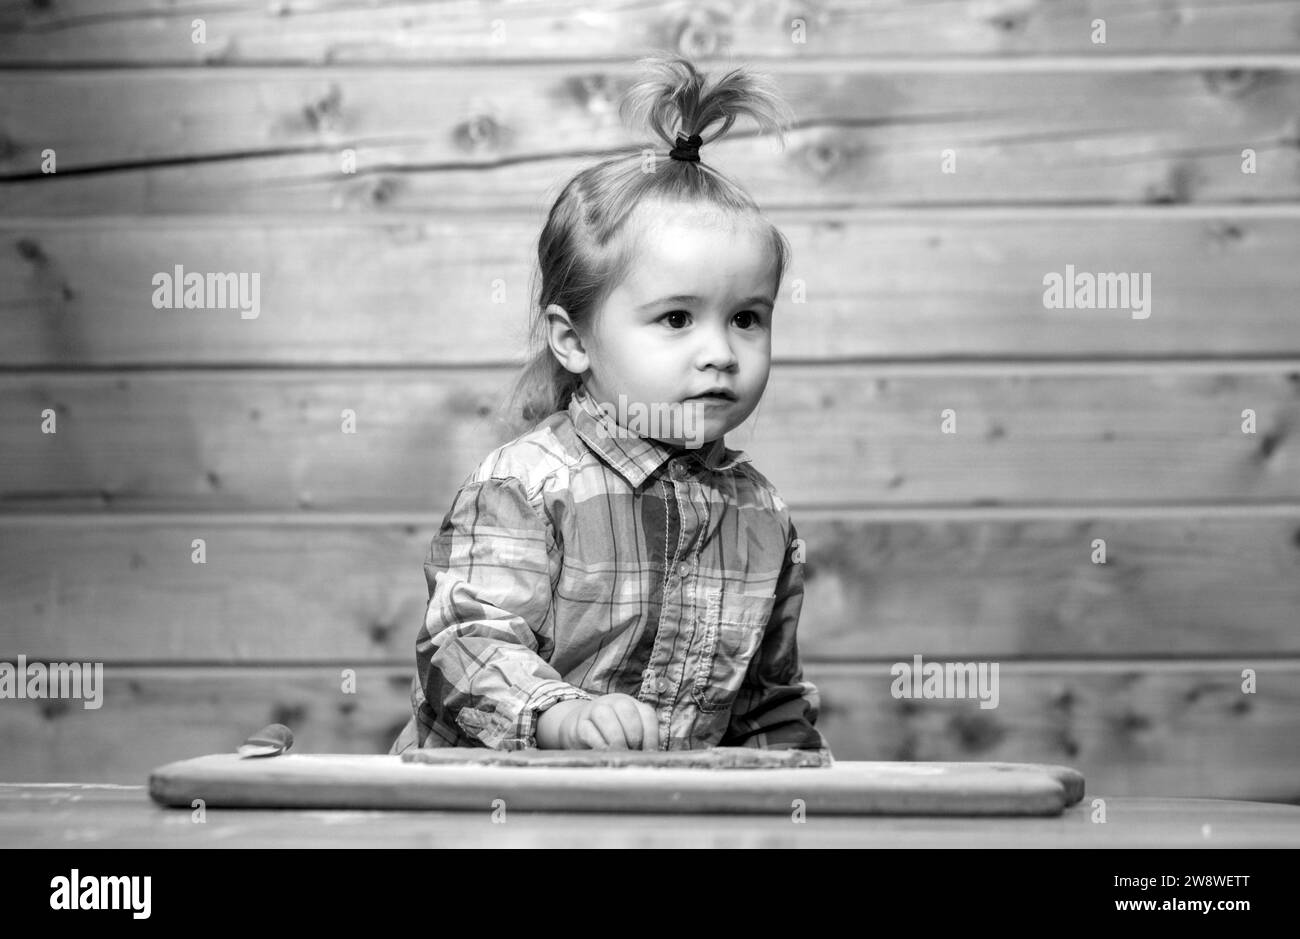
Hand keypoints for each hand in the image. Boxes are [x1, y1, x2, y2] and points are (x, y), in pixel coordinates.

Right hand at [537, 693, 659, 749]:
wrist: (579, 728)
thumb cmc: (612, 734)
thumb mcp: (630, 733)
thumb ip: (645, 739)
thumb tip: (656, 752)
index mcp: (631, 704)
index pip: (647, 713)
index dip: (652, 734)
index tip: (651, 752)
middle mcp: (613, 703)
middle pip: (626, 709)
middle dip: (633, 732)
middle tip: (634, 750)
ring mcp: (594, 710)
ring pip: (604, 714)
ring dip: (615, 736)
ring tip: (620, 752)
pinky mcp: (578, 724)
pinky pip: (588, 730)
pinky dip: (598, 743)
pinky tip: (605, 752)